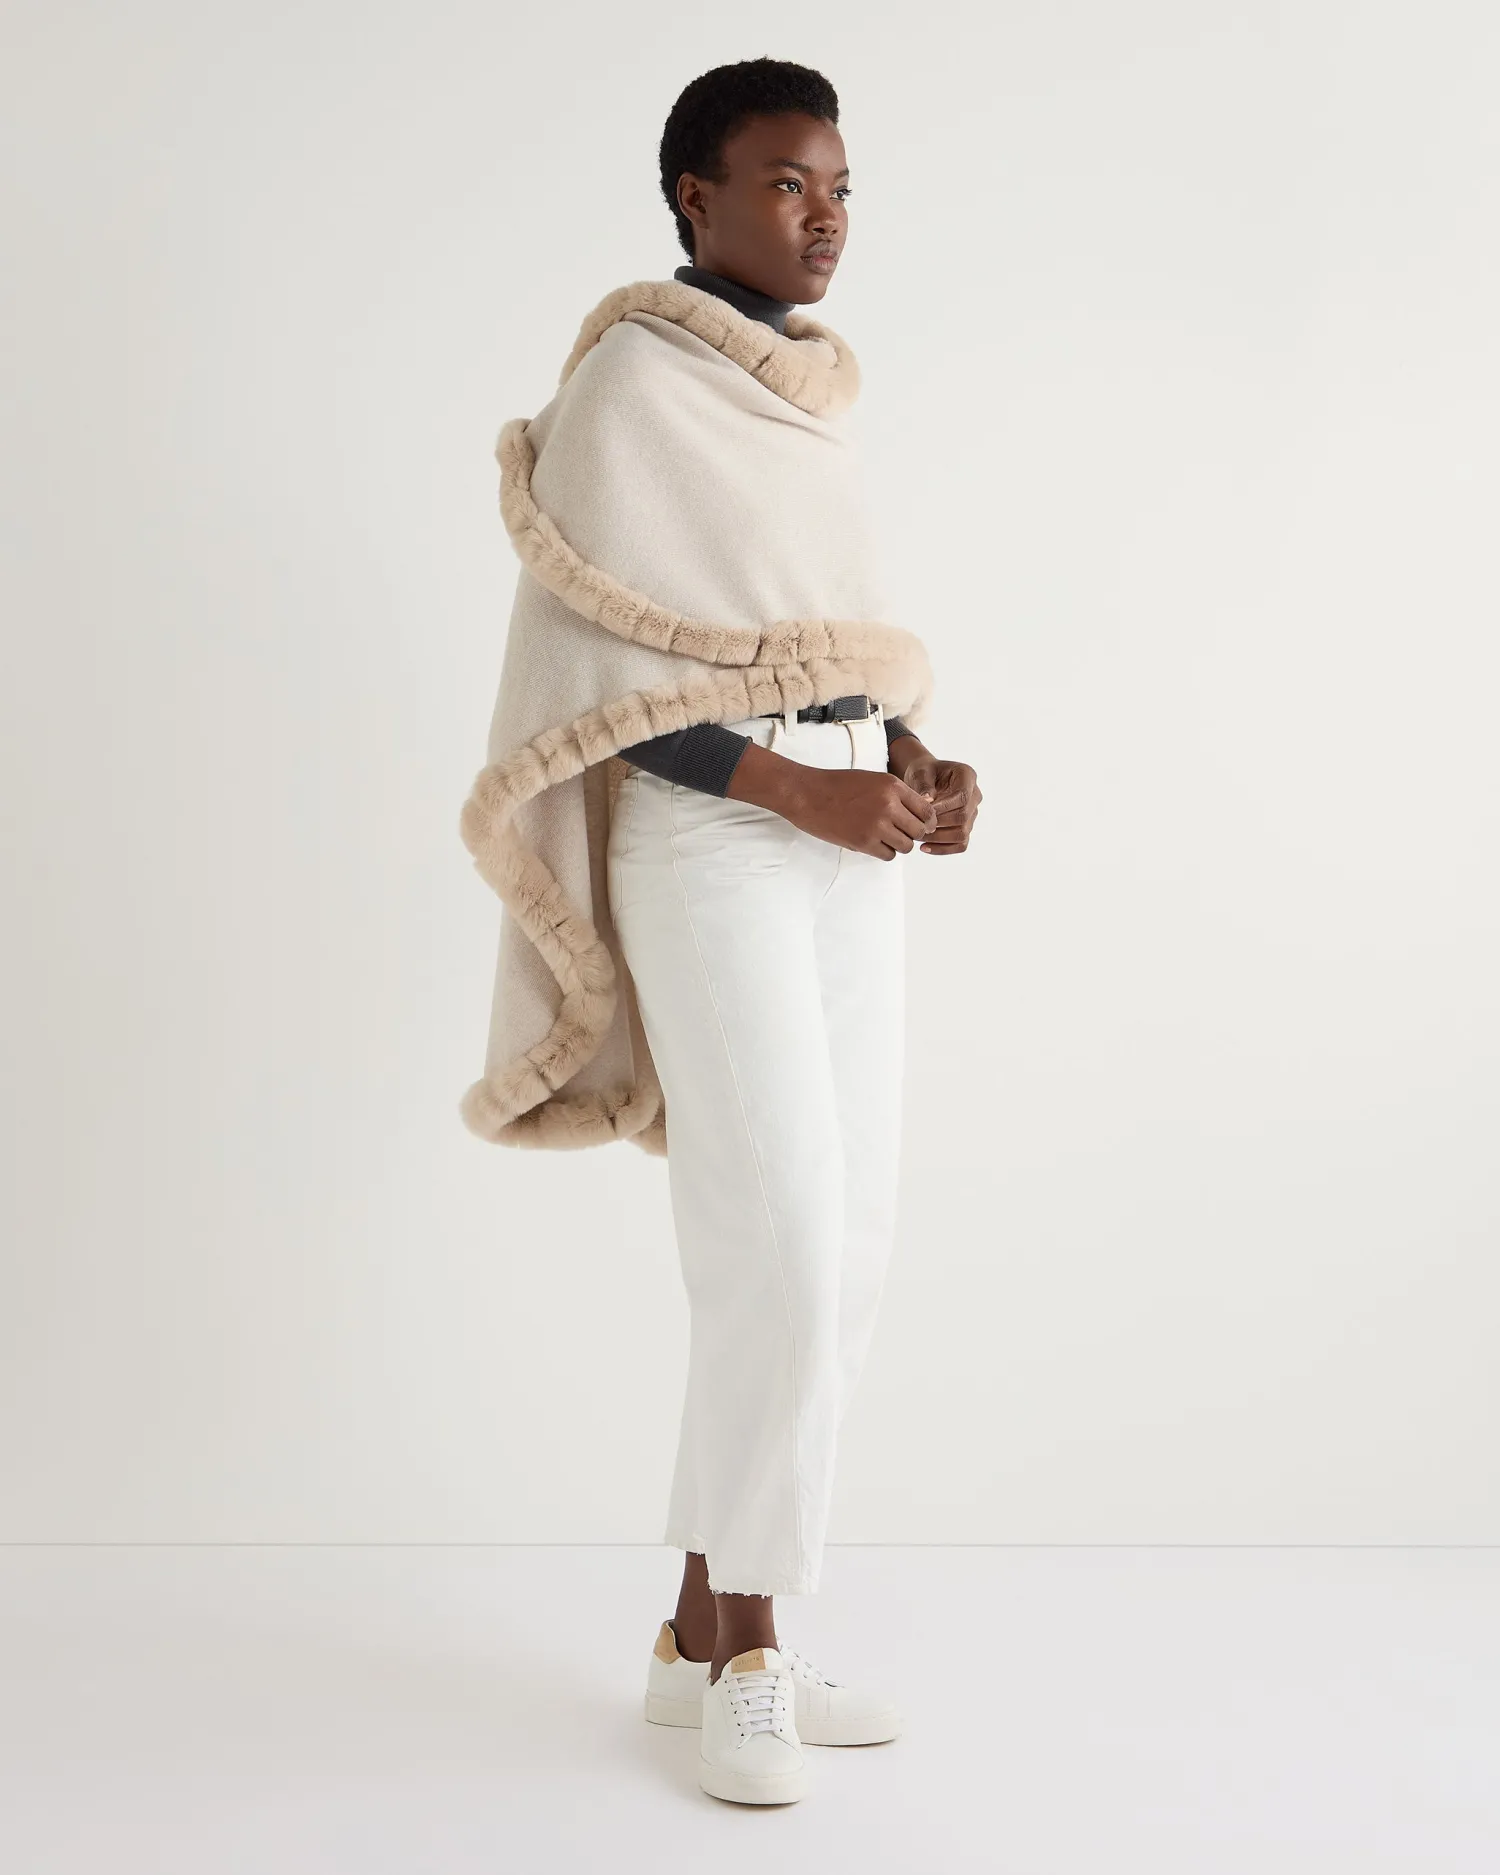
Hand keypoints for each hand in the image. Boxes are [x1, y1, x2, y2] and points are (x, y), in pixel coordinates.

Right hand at [781, 766, 939, 857]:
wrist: (807, 794)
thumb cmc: (837, 785)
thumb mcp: (873, 779)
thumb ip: (897, 794)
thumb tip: (921, 811)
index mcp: (892, 786)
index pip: (926, 810)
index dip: (926, 821)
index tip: (920, 825)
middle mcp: (889, 805)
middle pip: (919, 830)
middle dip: (912, 834)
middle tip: (901, 834)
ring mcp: (877, 825)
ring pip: (906, 846)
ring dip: (898, 844)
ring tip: (884, 838)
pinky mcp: (863, 842)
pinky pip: (888, 855)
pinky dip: (883, 852)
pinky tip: (873, 843)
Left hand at [891, 743, 981, 854]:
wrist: (926, 779)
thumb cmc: (923, 773)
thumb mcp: (920, 772)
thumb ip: (924, 785)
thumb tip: (928, 801)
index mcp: (967, 776)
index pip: (962, 797)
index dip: (943, 808)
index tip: (922, 813)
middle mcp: (975, 795)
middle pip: (963, 817)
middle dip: (938, 824)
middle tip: (916, 826)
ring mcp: (972, 813)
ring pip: (962, 834)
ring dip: (938, 839)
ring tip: (918, 837)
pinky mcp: (966, 827)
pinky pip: (960, 844)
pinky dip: (943, 849)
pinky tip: (924, 847)